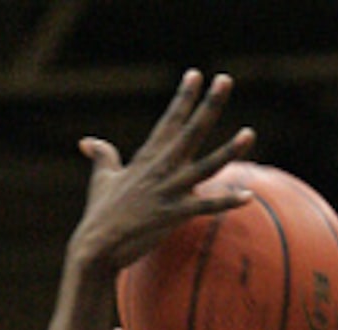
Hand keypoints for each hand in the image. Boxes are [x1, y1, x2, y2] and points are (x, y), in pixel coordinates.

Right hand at [73, 69, 255, 275]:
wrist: (96, 247)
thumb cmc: (99, 214)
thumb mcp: (101, 178)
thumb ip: (103, 156)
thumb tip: (88, 142)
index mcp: (147, 157)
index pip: (170, 121)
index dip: (183, 97)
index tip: (196, 74)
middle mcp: (161, 168)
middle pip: (191, 131)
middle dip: (209, 105)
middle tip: (225, 79)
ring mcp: (169, 190)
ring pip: (206, 166)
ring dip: (229, 150)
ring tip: (249, 133)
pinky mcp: (173, 214)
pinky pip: (206, 206)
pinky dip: (227, 201)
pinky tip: (248, 195)